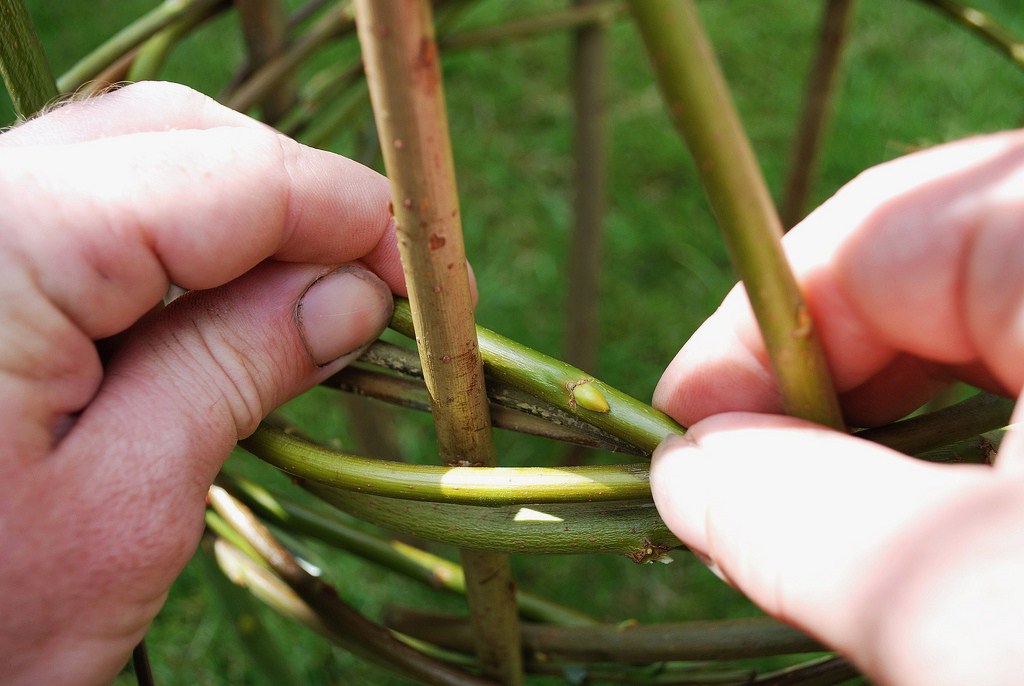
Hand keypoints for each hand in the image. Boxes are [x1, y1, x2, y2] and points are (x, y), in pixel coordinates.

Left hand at [0, 82, 405, 684]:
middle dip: (294, 195)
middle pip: (173, 135)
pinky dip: (181, 238)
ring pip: (133, 158)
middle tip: (372, 282)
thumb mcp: (126, 503)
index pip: (222, 176)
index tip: (423, 274)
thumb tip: (351, 291)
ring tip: (314, 292)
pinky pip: (91, 206)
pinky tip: (228, 297)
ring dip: (242, 213)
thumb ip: (237, 366)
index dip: (345, 211)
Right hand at [651, 130, 1023, 685]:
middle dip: (820, 393)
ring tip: (839, 529)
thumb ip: (799, 515)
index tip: (679, 441)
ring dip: (890, 437)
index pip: (874, 234)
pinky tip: (943, 525)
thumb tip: (686, 469)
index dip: (749, 337)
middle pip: (932, 280)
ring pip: (991, 341)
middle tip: (750, 500)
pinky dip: (973, 457)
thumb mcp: (961, 594)